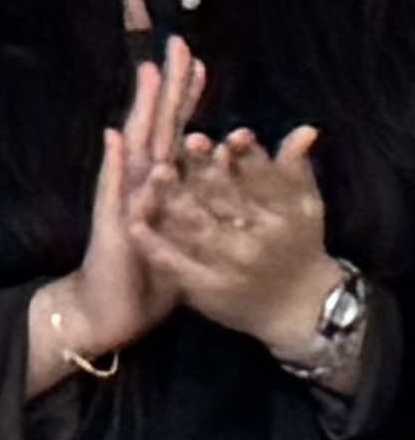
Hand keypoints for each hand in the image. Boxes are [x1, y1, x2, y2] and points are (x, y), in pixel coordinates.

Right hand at [34, 42, 195, 381]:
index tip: (200, 62)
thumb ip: (185, 203)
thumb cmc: (146, 277)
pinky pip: (116, 190)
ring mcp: (122, 201)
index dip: (186, 98)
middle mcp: (138, 185)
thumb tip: (199, 176)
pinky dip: (117, 163)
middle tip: (177, 44)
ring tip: (150, 74)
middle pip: (156, 125)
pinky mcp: (112, 225)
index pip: (174, 132)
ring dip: (143, 110)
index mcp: (157, 186)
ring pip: (137, 145)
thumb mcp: (181, 235)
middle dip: (167, 87)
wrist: (106, 311)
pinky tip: (117, 136)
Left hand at [143, 98, 348, 353]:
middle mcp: (258, 241)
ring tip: (152, 172)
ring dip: (173, 199)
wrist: (298, 310)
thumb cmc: (300, 248)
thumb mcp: (306, 209)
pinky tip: (133, 222)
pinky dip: (154, 242)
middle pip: (226, 200)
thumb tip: (304, 129)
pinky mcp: (206, 289)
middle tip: (185, 141)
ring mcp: (229, 266)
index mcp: (284, 217)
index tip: (231, 135)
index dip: (248, 156)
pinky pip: (175, 262)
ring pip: (196, 227)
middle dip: (206, 170)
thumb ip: (296, 169)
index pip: (264, 180)